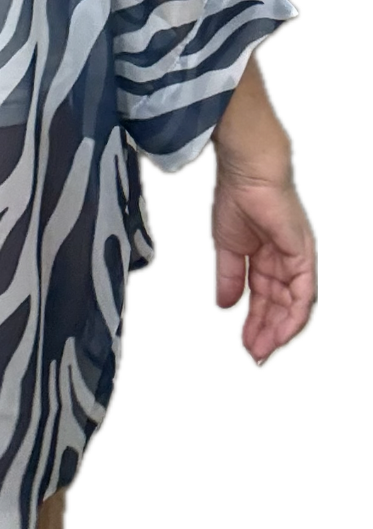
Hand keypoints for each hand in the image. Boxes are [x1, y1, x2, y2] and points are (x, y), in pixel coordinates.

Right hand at [211, 148, 316, 365]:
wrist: (246, 175)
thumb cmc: (237, 199)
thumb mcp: (227, 247)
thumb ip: (230, 277)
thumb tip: (224, 304)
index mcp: (267, 259)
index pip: (264, 299)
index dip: (255, 322)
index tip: (246, 343)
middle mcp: (285, 262)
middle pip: (279, 306)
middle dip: (266, 332)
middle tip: (255, 353)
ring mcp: (296, 260)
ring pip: (293, 304)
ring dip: (279, 329)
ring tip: (264, 347)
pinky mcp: (303, 256)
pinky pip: (304, 292)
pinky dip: (293, 313)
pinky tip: (282, 329)